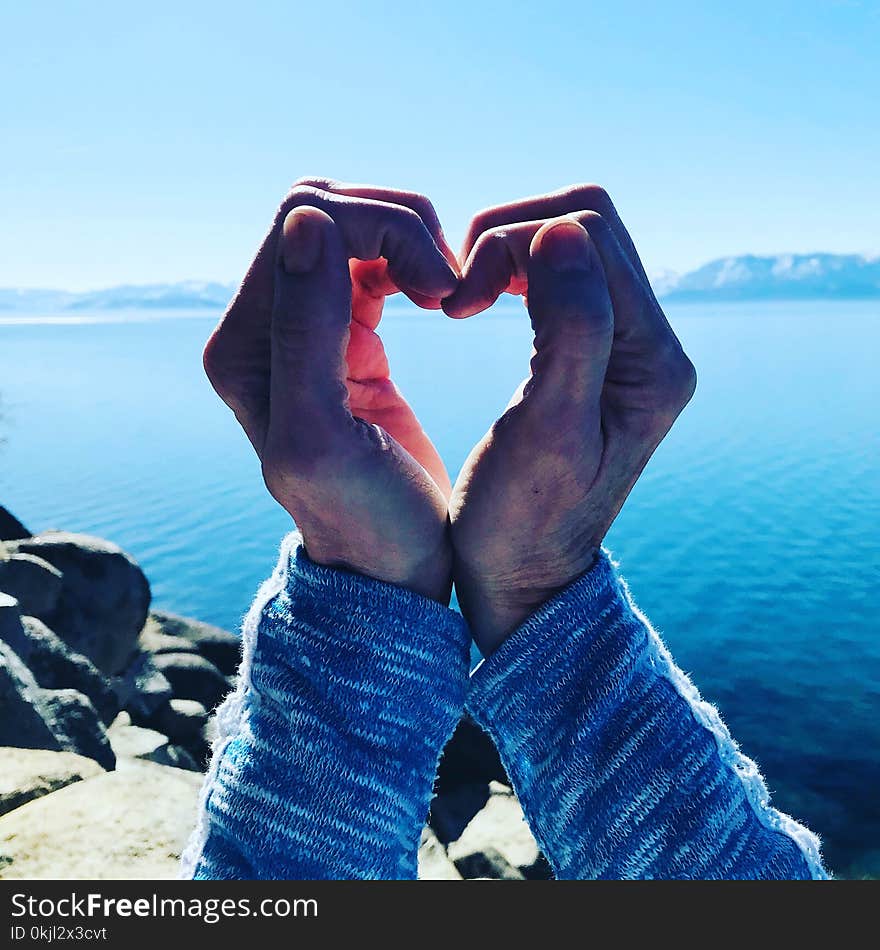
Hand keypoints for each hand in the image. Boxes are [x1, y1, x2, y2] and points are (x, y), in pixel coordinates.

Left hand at [203, 180, 458, 601]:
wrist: (391, 564)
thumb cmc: (367, 522)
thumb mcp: (325, 441)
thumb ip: (306, 333)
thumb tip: (308, 224)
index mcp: (244, 346)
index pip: (303, 222)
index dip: (382, 231)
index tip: (442, 287)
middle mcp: (262, 327)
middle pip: (323, 210)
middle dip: (398, 226)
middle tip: (449, 285)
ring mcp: (303, 326)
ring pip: (349, 224)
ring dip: (409, 240)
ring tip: (448, 293)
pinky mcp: (345, 332)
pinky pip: (372, 258)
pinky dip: (412, 260)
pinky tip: (442, 296)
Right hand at [443, 185, 696, 652]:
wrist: (524, 575)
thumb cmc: (521, 522)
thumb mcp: (544, 432)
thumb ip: (569, 328)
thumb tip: (562, 231)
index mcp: (653, 362)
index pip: (590, 235)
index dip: (511, 242)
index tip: (456, 300)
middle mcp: (653, 344)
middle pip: (587, 222)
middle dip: (509, 235)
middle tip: (457, 291)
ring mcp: (626, 345)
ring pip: (571, 239)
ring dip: (507, 249)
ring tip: (462, 297)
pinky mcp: (596, 350)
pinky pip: (559, 273)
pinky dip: (512, 269)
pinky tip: (479, 300)